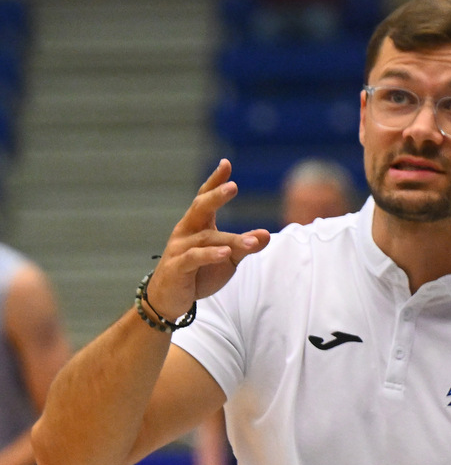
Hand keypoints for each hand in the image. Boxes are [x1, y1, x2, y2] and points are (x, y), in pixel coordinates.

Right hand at [144, 159, 269, 319]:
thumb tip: (267, 235)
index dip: (215, 182)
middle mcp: (186, 232)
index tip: (226, 164)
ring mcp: (179, 249)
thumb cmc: (199, 274)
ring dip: (231, 239)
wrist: (169, 300)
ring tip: (251, 241)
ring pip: (206, 239)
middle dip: (215, 196)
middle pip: (200, 208)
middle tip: (233, 186)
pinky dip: (210, 255)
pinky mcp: (177, 268)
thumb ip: (246, 246)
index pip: (205, 198)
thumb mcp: (228, 259)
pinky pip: (194, 258)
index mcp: (198, 225)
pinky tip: (226, 253)